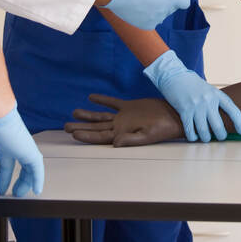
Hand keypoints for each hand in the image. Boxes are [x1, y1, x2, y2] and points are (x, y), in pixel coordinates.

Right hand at [0, 105, 43, 196]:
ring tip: (22, 193)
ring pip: (30, 168)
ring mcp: (25, 148)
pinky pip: (37, 168)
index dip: (4, 176)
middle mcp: (16, 145)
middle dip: (19, 180)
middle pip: (21, 166)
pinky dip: (38, 179)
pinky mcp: (30, 150)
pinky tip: (37, 189)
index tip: (1, 188)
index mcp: (5, 143)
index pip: (6, 163)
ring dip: (27, 182)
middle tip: (16, 192)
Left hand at [65, 95, 183, 146]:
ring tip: (74, 113)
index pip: (100, 136)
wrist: (175, 116)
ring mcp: (124, 116)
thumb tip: (115, 143)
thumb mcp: (148, 135)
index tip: (73, 134)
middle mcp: (120, 126)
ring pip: (101, 116)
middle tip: (65, 127)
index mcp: (122, 134)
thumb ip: (131, 139)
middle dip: (81, 127)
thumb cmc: (163, 128)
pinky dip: (102, 100)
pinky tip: (91, 98)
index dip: (86, 136)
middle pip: (96, 127)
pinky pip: (112, 103)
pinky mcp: (129, 107)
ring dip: (88, 115)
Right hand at [103, 0, 190, 29]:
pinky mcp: (145, 26)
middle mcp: (166, 11)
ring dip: (156, 6)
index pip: (185, 1)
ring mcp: (156, 20)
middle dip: (167, 0)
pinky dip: (147, 14)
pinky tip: (137, 3)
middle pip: (172, 7)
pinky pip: (151, 20)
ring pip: (161, 14)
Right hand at [144, 50, 240, 141]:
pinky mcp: (184, 110)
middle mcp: (208, 100)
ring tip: (206, 138)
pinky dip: (192, 136)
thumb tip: (225, 119)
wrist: (175, 75)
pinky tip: (194, 136)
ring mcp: (196, 106)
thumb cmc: (193, 85)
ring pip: (204, 130)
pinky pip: (190, 129)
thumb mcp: (209, 90)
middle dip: (221, 135)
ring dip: (206, 138)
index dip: (239, 123)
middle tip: (220, 137)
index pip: (233, 110)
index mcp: (217, 94)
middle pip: (218, 125)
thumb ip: (216, 101)